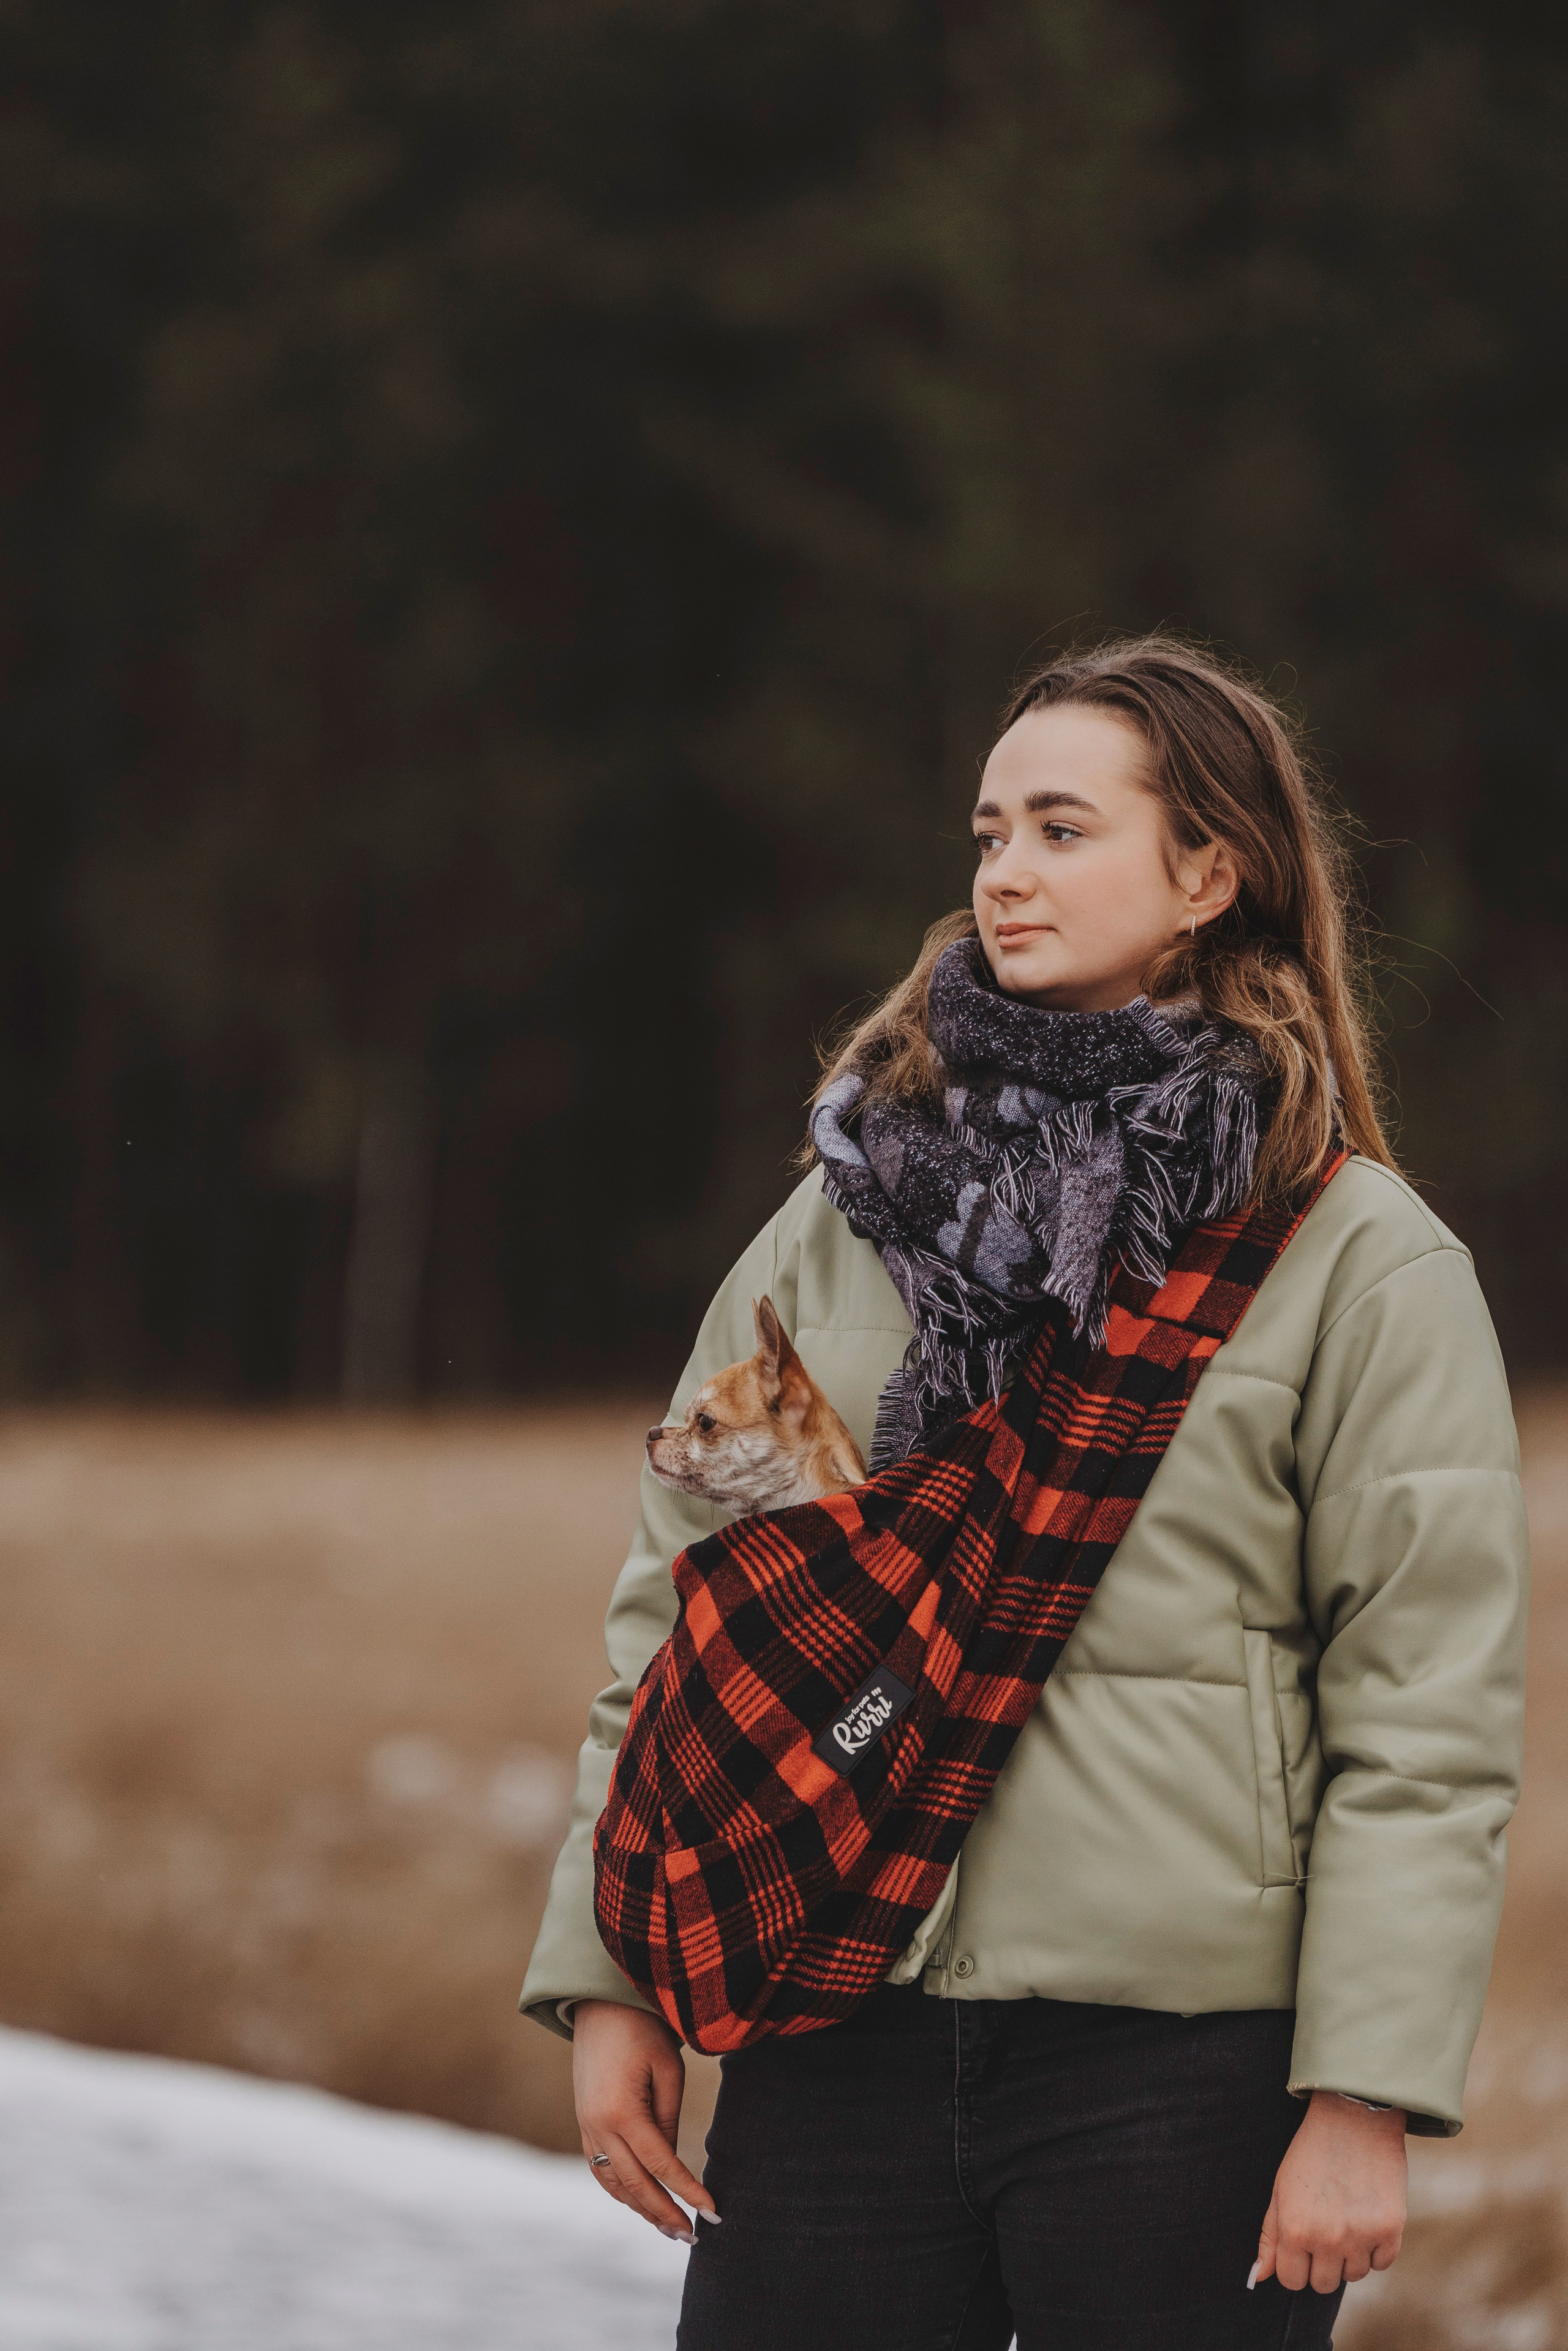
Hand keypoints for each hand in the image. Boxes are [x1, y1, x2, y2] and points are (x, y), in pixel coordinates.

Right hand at [572, 1999, 718, 2241]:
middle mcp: (597, 2126)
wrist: (601, 2004)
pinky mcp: (583, 2123)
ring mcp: (586, 2127)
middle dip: (664, 2214)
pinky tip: (639, 2201)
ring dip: (640, 2209)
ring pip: (613, 2184)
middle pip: (634, 2185)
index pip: (661, 2165)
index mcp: (621, 2112)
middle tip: (693, 2235)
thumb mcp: (667, 2070)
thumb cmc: (643, 2030)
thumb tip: (670, 2164)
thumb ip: (669, 2120)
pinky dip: (620, 2190)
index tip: (712, 2211)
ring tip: (669, 2228)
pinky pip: (599, 2169)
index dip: (688, 2191)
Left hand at [1253, 2091, 1406, 2293]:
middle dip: (1322, 2263)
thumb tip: (1260, 2277)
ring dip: (1351, 2255)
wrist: (1354, 2117)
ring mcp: (1361, 2236)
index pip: (1291, 2280)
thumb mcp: (1281, 2189)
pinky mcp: (1391, 2230)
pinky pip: (1382, 2263)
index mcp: (1295, 2229)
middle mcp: (1328, 2239)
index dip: (1296, 2265)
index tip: (1302, 2247)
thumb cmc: (1311, 2151)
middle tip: (1326, 2229)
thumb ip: (1270, 2236)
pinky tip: (1368, 2217)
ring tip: (1347, 2217)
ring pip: (1354, 2275)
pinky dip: (1376, 2248)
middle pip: (1323, 2285)